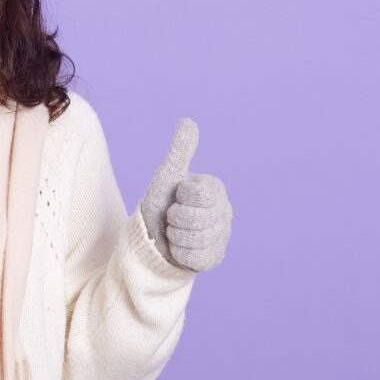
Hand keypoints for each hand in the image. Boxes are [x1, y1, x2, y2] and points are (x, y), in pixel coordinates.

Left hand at [140, 119, 231, 272]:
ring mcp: (222, 236)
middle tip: (173, 217)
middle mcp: (225, 212)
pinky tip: (180, 248)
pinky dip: (179, 253)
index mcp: (215, 189)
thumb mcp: (167, 176)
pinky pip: (194, 258)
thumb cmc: (162, 202)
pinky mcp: (215, 258)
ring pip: (192, 239)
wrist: (154, 235)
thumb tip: (188, 121)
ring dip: (174, 236)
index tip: (177, 196)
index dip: (179, 197)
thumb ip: (180, 152)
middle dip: (174, 218)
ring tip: (176, 231)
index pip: (197, 194)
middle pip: (193, 219)